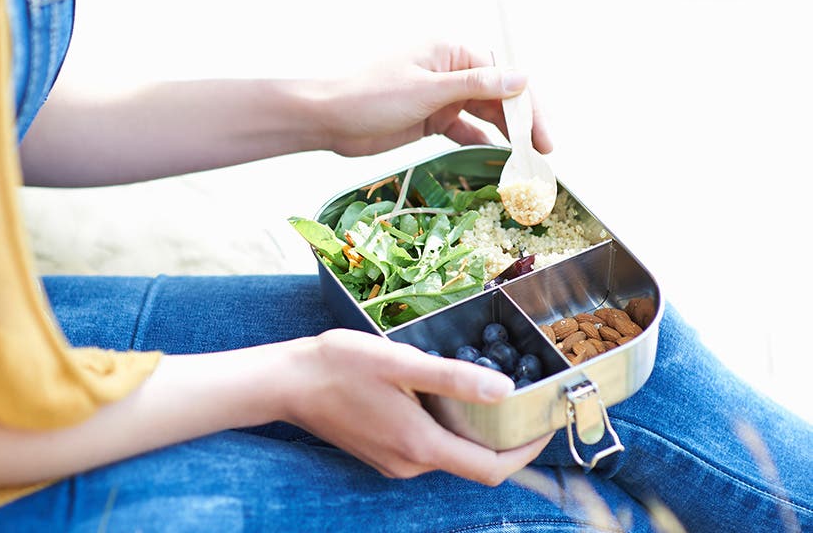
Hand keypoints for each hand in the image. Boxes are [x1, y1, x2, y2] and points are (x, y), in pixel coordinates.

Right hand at [282, 329, 551, 485]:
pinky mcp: (380, 454)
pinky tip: (438, 396)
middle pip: (473, 462)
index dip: (526, 452)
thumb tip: (506, 389)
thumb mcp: (400, 363)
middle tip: (523, 399)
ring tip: (483, 390)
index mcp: (420, 445)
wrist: (287, 382)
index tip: (545, 424)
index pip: (491, 468)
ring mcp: (392, 463)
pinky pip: (425, 447)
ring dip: (472, 430)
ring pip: (449, 453)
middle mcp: (409, 464)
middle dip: (504, 437)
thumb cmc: (340, 366)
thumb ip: (454, 378)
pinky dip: (445, 429)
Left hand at [322, 42, 551, 156]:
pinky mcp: (431, 119)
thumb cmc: (371, 96)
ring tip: (526, 161)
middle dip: (523, 123)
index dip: (528, 106)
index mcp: (452, 52)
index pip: (503, 75)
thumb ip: (475, 86)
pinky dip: (481, 143)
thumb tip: (521, 77)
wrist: (328, 119)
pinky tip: (497, 158)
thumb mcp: (427, 90)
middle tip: (543, 153)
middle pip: (499, 96)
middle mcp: (451, 71)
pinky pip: (465, 130)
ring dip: (506, 135)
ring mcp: (441, 96)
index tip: (543, 135)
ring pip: (485, 114)